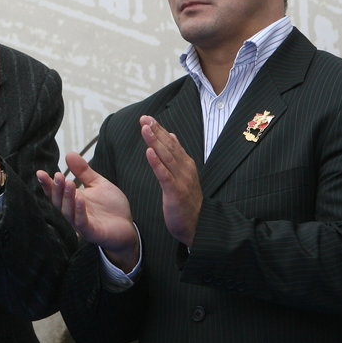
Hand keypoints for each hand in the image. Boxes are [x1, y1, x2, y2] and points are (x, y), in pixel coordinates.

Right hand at [36, 152, 138, 270]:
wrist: (127, 227)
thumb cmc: (111, 207)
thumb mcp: (97, 184)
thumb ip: (83, 172)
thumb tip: (69, 154)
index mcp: (72, 201)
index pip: (55, 192)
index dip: (47, 184)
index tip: (40, 172)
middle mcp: (73, 212)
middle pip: (58, 202)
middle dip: (56, 189)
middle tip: (58, 175)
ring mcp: (81, 223)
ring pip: (68, 211)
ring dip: (67, 197)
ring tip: (68, 182)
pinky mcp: (91, 232)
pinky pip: (81, 222)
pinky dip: (79, 210)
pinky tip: (80, 198)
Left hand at [140, 115, 200, 246]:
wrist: (197, 224)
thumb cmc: (187, 200)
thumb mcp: (182, 175)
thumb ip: (176, 156)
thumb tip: (171, 135)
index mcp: (185, 164)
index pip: (171, 143)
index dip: (159, 130)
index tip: (147, 118)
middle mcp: (185, 168)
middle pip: (168, 146)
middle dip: (156, 131)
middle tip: (144, 118)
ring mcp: (181, 180)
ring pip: (166, 157)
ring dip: (155, 142)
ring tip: (145, 129)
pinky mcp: (175, 192)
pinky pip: (164, 175)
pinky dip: (157, 163)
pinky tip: (149, 153)